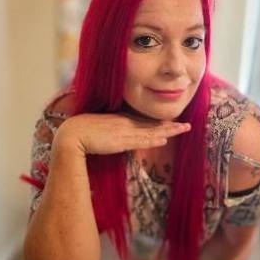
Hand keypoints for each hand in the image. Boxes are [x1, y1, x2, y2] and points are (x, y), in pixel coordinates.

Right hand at [53, 112, 190, 155]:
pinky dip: (153, 139)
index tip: (172, 122)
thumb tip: (114, 136)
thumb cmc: (81, 131)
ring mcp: (124, 131)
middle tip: (187, 125)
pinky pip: (141, 140)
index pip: (145, 121)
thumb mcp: (99, 129)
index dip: (160, 123)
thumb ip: (109, 130)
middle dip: (170, 125)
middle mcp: (126, 123)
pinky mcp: (121, 140)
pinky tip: (165, 138)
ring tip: (184, 129)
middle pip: (152, 124)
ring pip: (151, 131)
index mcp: (121, 119)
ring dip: (169, 131)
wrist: (72, 134)